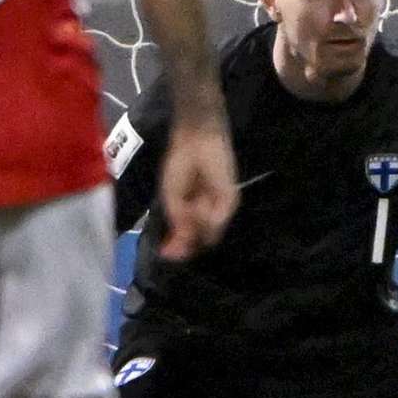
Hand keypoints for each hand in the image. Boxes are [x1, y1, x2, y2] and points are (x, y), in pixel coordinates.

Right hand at [157, 114, 236, 260]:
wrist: (196, 142)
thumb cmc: (180, 165)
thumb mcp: (173, 198)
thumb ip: (179, 222)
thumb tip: (181, 245)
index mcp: (192, 211)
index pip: (188, 238)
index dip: (178, 249)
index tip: (166, 254)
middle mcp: (207, 213)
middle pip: (199, 240)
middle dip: (187, 241)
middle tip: (176, 230)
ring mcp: (220, 209)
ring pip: (208, 234)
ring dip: (196, 222)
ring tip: (192, 200)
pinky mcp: (230, 201)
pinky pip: (215, 221)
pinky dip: (204, 216)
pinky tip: (199, 202)